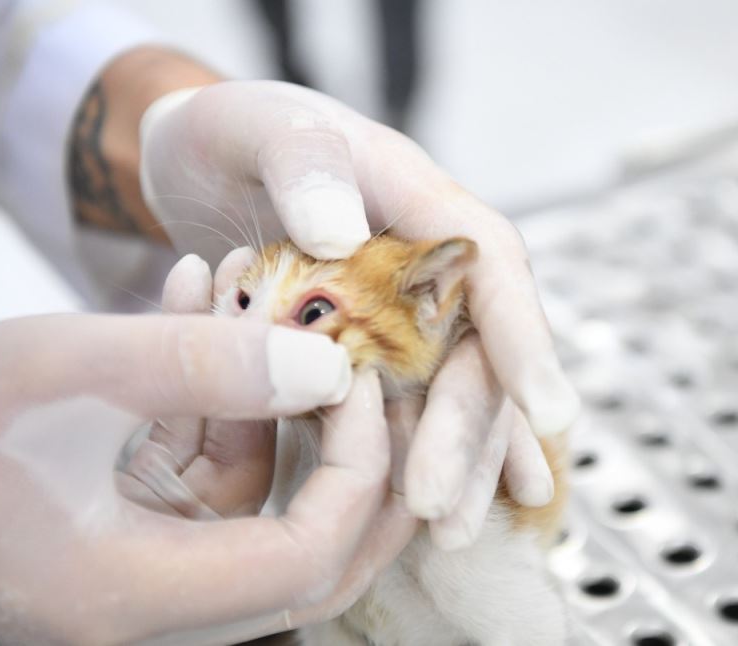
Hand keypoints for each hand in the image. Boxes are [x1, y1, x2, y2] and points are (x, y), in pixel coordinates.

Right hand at [0, 292, 415, 643]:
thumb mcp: (65, 368)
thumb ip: (199, 365)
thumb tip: (326, 368)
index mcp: (129, 594)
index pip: (302, 562)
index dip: (354, 472)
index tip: (357, 379)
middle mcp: (146, 601)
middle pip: (305, 560)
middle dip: (350, 464)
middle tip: (375, 378)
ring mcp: (141, 564)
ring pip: (254, 495)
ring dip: (266, 394)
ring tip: (253, 291)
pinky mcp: (131, 521)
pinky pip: (204, 463)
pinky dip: (215, 394)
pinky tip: (199, 307)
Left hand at [140, 79, 579, 548]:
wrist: (196, 161)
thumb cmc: (235, 135)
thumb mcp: (264, 129)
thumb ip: (305, 167)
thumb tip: (341, 233)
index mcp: (418, 201)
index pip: (491, 267)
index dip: (523, 340)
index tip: (551, 411)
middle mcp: (423, 264)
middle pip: (472, 350)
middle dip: (468, 431)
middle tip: (441, 504)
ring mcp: (395, 310)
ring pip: (446, 392)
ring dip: (453, 462)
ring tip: (448, 530)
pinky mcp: (360, 346)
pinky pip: (402, 405)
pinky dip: (421, 453)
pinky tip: (446, 507)